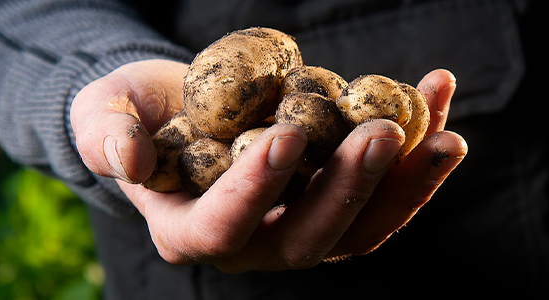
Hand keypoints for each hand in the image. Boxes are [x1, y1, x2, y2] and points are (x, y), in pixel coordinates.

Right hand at [71, 59, 465, 271]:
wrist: (175, 108)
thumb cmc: (130, 113)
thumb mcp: (102, 115)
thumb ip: (107, 136)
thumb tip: (129, 159)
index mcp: (190, 231)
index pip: (225, 225)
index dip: (257, 188)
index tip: (289, 135)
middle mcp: (253, 244)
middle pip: (310, 237)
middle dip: (352, 188)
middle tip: (386, 132)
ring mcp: (301, 226)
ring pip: (362, 227)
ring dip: (407, 183)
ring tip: (446, 135)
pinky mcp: (337, 201)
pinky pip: (384, 189)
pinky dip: (417, 151)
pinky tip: (438, 93)